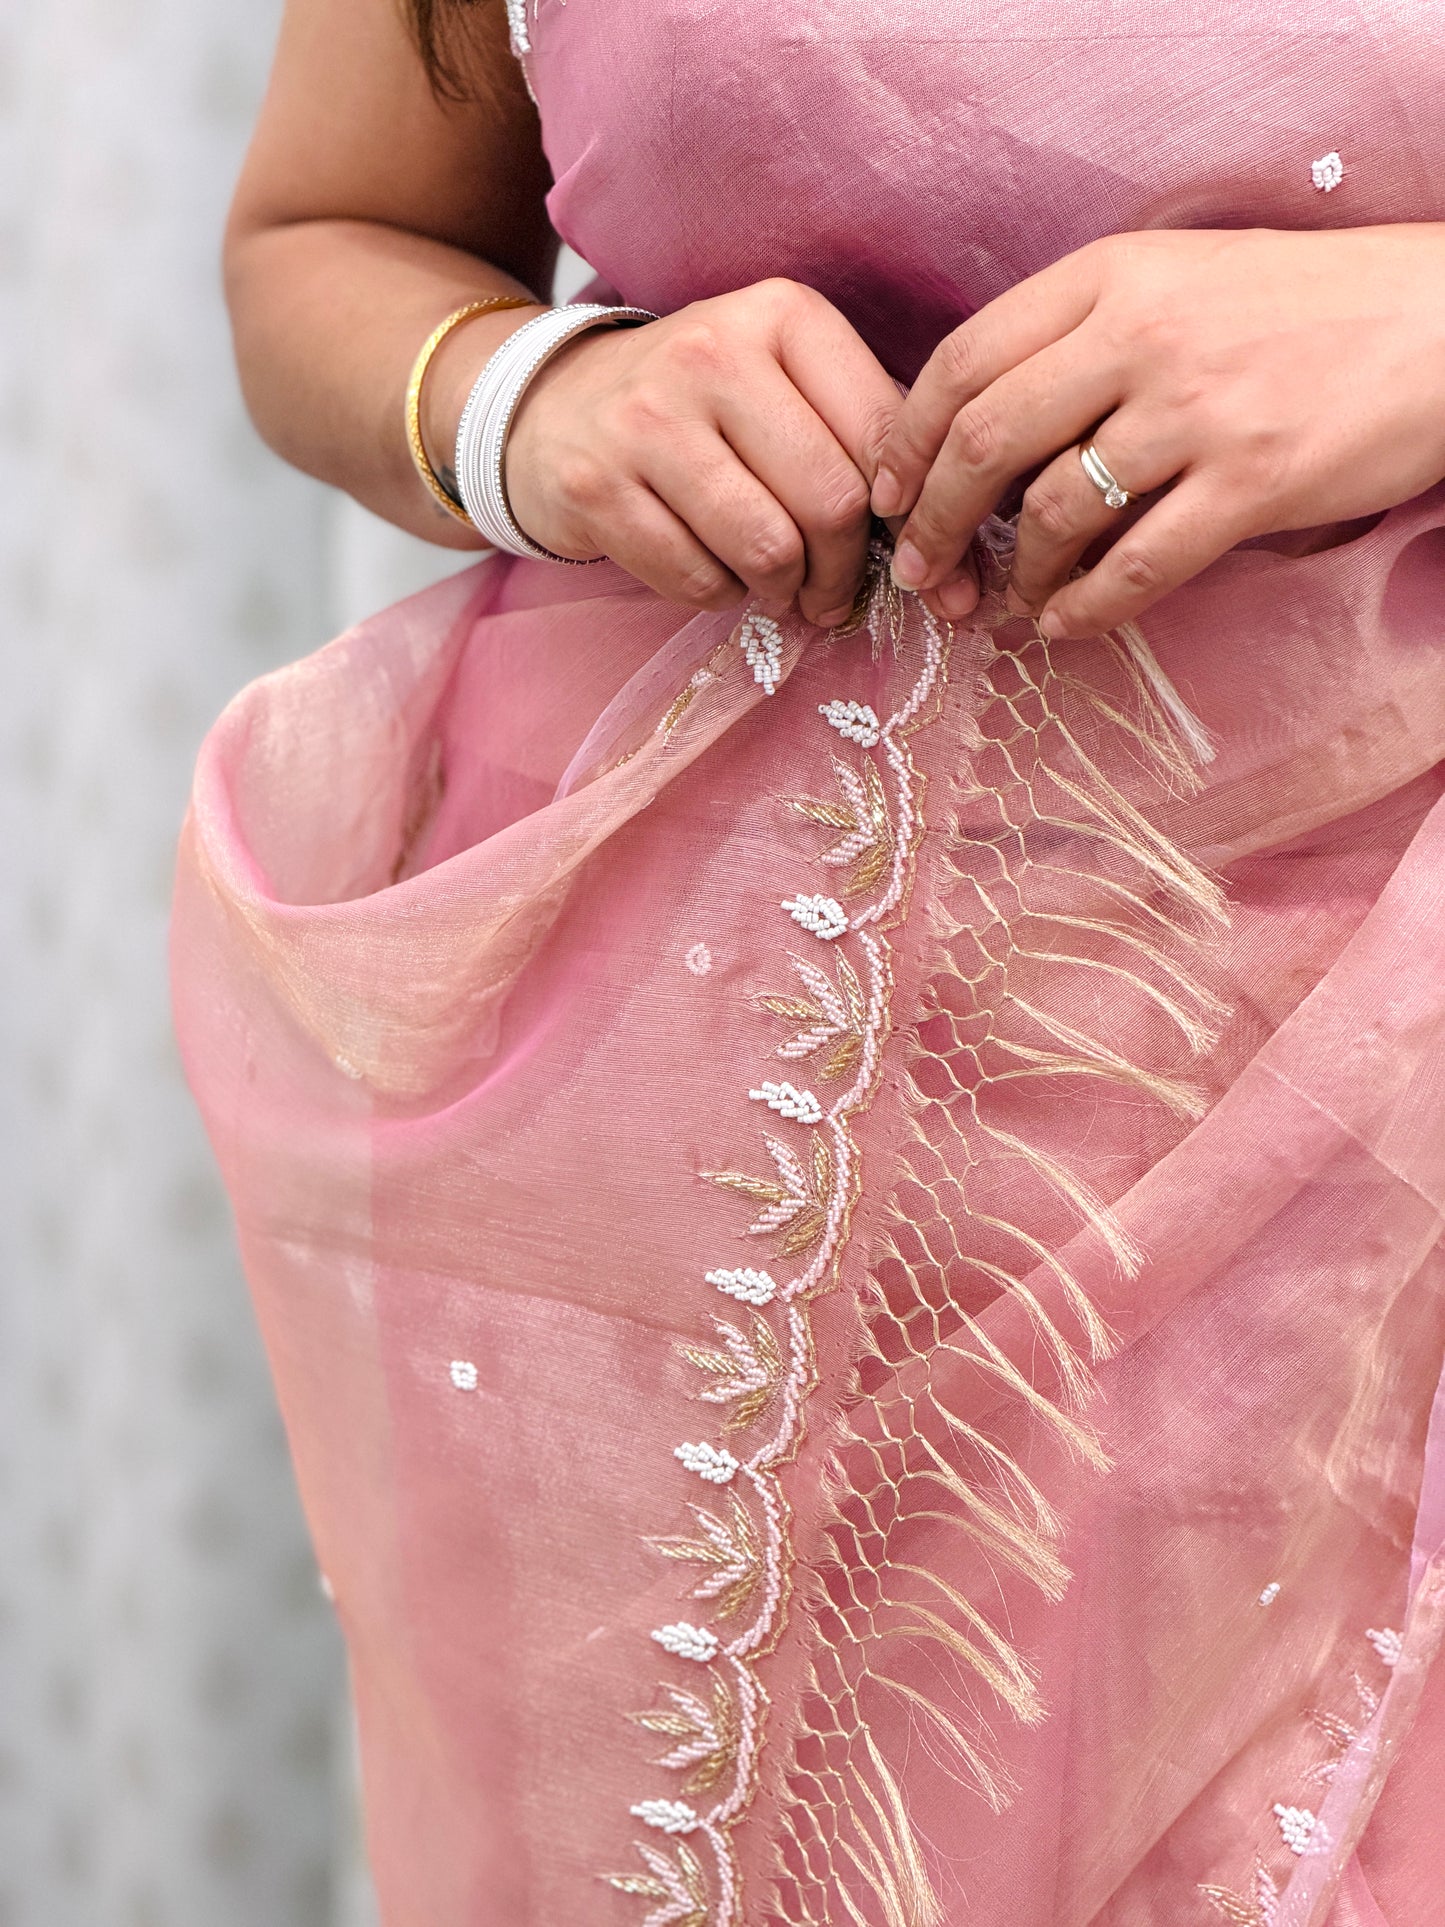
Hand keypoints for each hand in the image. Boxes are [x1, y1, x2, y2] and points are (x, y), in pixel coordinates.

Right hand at [500, 279, 899, 624]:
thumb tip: (946, 532)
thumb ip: (861, 429)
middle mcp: (712, 353)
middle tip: (835, 593)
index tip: (908, 552)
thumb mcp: (783, 378)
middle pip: (830, 502)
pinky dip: (720, 595)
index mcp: (781, 316)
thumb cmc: (701, 406)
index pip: (884, 435)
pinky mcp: (596, 487)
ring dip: (784, 591)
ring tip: (779, 587)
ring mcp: (645, 420)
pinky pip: (697, 580)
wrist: (555, 406)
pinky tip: (714, 571)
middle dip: (845, 571)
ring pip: (767, 550)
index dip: (909, 515)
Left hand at [871, 225, 1444, 636]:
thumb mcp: (1177, 279)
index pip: (962, 361)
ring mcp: (1197, 409)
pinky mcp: (1251, 480)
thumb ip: (1081, 336)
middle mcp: (1142, 334)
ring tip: (1014, 597)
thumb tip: (977, 424)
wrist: (1441, 322)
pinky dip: (1084, 609)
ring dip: (1014, 573)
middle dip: (931, 521)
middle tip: (918, 572)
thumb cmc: (1297, 309)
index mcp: (1111, 275)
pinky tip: (1066, 624)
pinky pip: (1134, 567)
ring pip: (1052, 511)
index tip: (886, 493)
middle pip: (985, 440)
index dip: (905, 442)